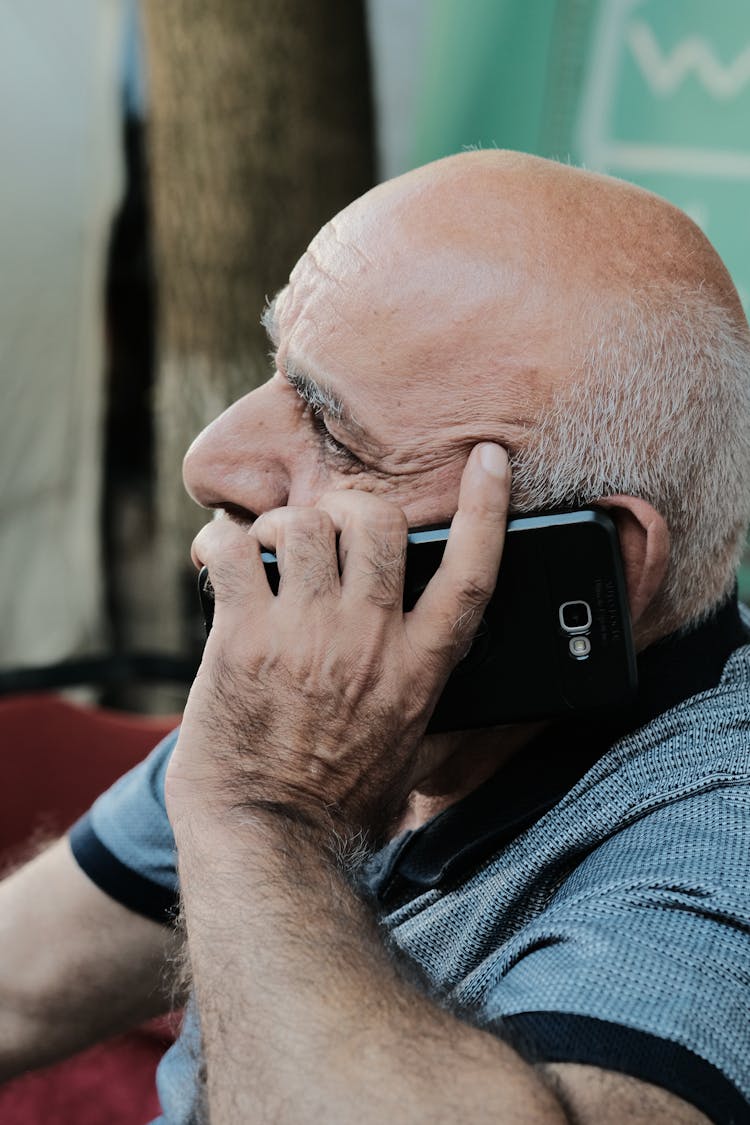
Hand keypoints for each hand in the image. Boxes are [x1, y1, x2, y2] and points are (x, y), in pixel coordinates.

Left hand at [166, 443, 509, 838]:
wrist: (269, 841)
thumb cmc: (339, 804)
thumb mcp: (414, 757)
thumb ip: (443, 716)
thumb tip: (486, 712)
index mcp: (418, 669)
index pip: (470, 574)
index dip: (486, 508)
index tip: (489, 460)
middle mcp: (368, 643)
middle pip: (379, 525)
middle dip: (354, 510)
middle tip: (331, 531)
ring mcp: (305, 638)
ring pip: (305, 525)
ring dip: (284, 524)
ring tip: (270, 548)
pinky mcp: (243, 640)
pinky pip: (234, 550)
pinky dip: (222, 540)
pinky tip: (221, 557)